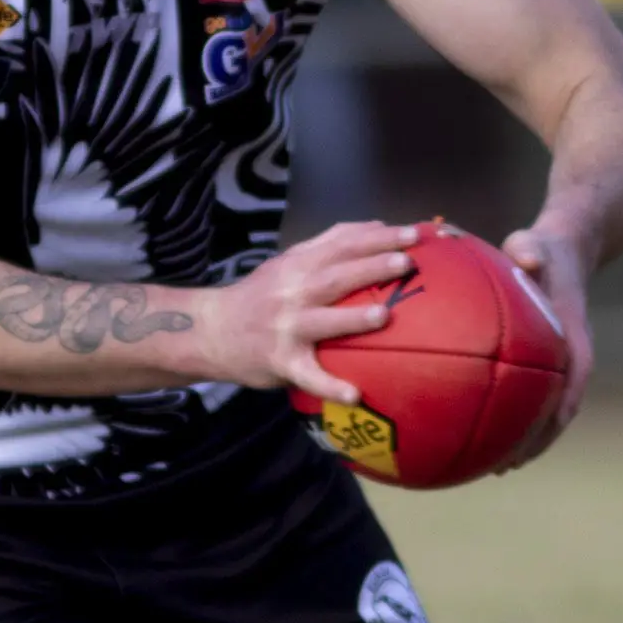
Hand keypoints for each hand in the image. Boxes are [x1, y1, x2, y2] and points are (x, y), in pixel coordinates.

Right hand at [200, 220, 417, 403]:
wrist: (210, 331)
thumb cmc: (259, 297)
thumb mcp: (287, 263)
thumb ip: (327, 246)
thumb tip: (376, 228)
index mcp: (298, 264)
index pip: (340, 244)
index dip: (376, 237)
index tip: (411, 233)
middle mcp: (292, 292)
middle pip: (335, 276)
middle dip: (371, 267)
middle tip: (407, 263)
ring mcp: (285, 327)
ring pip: (322, 321)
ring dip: (352, 319)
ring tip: (384, 316)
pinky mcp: (281, 361)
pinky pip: (308, 375)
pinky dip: (330, 385)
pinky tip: (355, 394)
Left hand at [498, 224, 593, 466]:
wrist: (563, 251)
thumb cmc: (544, 248)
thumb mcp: (537, 243)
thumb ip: (531, 249)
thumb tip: (526, 257)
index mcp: (573, 336)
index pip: (574, 379)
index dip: (561, 408)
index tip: (543, 433)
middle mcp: (568, 358)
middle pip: (559, 410)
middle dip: (537, 441)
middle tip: (506, 466)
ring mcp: (555, 366)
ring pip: (544, 412)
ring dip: (524, 441)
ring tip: (493, 468)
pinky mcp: (540, 366)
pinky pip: (526, 399)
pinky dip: (508, 419)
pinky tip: (476, 434)